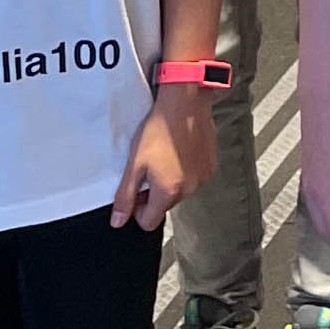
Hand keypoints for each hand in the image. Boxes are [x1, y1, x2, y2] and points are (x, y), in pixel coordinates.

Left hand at [113, 89, 214, 230]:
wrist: (185, 105)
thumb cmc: (157, 132)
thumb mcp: (134, 164)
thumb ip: (125, 196)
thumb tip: (118, 222)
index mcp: (168, 191)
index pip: (149, 222)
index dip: (137, 210)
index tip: (136, 189)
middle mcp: (189, 190)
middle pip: (165, 206)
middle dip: (154, 194)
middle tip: (148, 168)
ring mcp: (202, 178)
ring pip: (180, 192)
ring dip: (171, 181)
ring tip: (165, 156)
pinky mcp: (211, 166)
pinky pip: (194, 179)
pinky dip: (185, 171)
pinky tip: (180, 151)